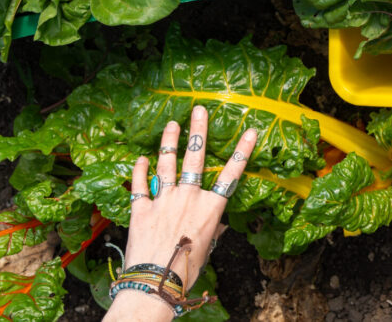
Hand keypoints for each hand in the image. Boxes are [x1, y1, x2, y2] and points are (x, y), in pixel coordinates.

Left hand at [104, 106, 256, 320]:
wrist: (154, 281)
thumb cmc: (186, 270)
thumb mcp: (208, 248)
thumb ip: (213, 230)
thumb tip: (218, 225)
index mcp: (210, 208)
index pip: (231, 174)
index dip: (242, 151)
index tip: (251, 131)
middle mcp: (188, 198)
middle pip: (195, 158)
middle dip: (198, 131)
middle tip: (199, 109)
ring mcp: (163, 200)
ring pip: (167, 164)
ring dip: (169, 142)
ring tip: (172, 124)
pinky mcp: (141, 209)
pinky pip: (140, 185)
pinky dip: (140, 171)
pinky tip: (142, 159)